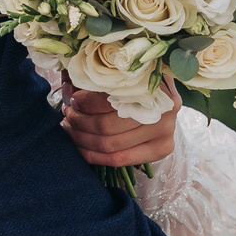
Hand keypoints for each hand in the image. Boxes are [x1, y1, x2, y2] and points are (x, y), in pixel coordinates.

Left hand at [61, 78, 181, 170]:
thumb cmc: (140, 83)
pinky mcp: (161, 149)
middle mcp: (162, 110)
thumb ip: (100, 81)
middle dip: (80, 121)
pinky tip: (81, 148)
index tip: (72, 100)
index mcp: (153, 85)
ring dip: (83, 138)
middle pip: (107, 125)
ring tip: (70, 129)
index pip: (109, 100)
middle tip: (68, 115)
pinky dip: (94, 156)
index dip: (86, 102)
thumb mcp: (123, 76)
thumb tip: (68, 88)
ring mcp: (165, 132)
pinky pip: (120, 159)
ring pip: (110, 144)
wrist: (167, 100)